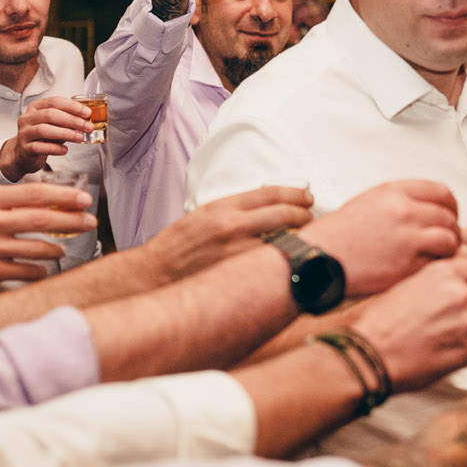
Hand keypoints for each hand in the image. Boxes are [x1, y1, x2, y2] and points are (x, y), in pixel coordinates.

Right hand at [0, 96, 93, 178]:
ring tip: (80, 138)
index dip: (73, 106)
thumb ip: (68, 120)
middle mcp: (28, 118)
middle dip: (72, 120)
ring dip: (65, 133)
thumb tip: (87, 119)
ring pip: (44, 130)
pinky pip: (40, 147)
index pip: (55, 102)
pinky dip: (55, 148)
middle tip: (88, 127)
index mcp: (36, 107)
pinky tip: (65, 150)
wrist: (24, 154)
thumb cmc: (43, 136)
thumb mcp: (55, 124)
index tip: (87, 113)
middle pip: (50, 115)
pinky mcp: (25, 148)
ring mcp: (24, 133)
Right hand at [0, 183, 91, 292]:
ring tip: (61, 249)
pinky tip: (41, 267)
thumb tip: (56, 200)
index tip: (85, 199)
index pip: (34, 193)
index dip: (64, 196)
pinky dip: (40, 270)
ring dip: (56, 249)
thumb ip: (12, 201)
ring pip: (38, 248)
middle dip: (72, 220)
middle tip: (90, 221)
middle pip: (41, 219)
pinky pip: (28, 271)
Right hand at [144, 185, 316, 281]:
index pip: (271, 193)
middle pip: (285, 214)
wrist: (156, 273)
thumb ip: (234, 210)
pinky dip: (285, 259)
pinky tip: (290, 259)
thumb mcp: (204, 215)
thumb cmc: (178, 246)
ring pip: (285, 240)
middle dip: (305, 215)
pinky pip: (272, 263)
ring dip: (300, 238)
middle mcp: (233, 226)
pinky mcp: (240, 273)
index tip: (306, 197)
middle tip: (310, 217)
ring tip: (306, 239)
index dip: (295, 193)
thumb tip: (266, 208)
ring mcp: (238, 251)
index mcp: (223, 207)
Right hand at [301, 179, 461, 295]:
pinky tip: (426, 268)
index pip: (441, 191)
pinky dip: (436, 267)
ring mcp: (407, 239)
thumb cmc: (337, 236)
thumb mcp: (368, 202)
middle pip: (448, 216)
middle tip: (447, 238)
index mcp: (393, 192)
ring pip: (449, 240)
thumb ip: (400, 200)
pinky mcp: (406, 266)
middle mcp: (403, 212)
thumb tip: (426, 205)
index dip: (451, 205)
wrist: (317, 260)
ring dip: (449, 249)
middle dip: (452, 228)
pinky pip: (436, 264)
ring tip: (440, 255)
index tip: (451, 213)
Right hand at [347, 259, 466, 393]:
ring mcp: (465, 323)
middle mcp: (458, 294)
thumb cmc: (378, 323)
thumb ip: (438, 283)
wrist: (366, 354)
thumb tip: (460, 287)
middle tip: (464, 322)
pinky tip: (450, 358)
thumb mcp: (407, 286)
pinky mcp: (466, 351)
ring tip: (450, 344)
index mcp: (443, 273)